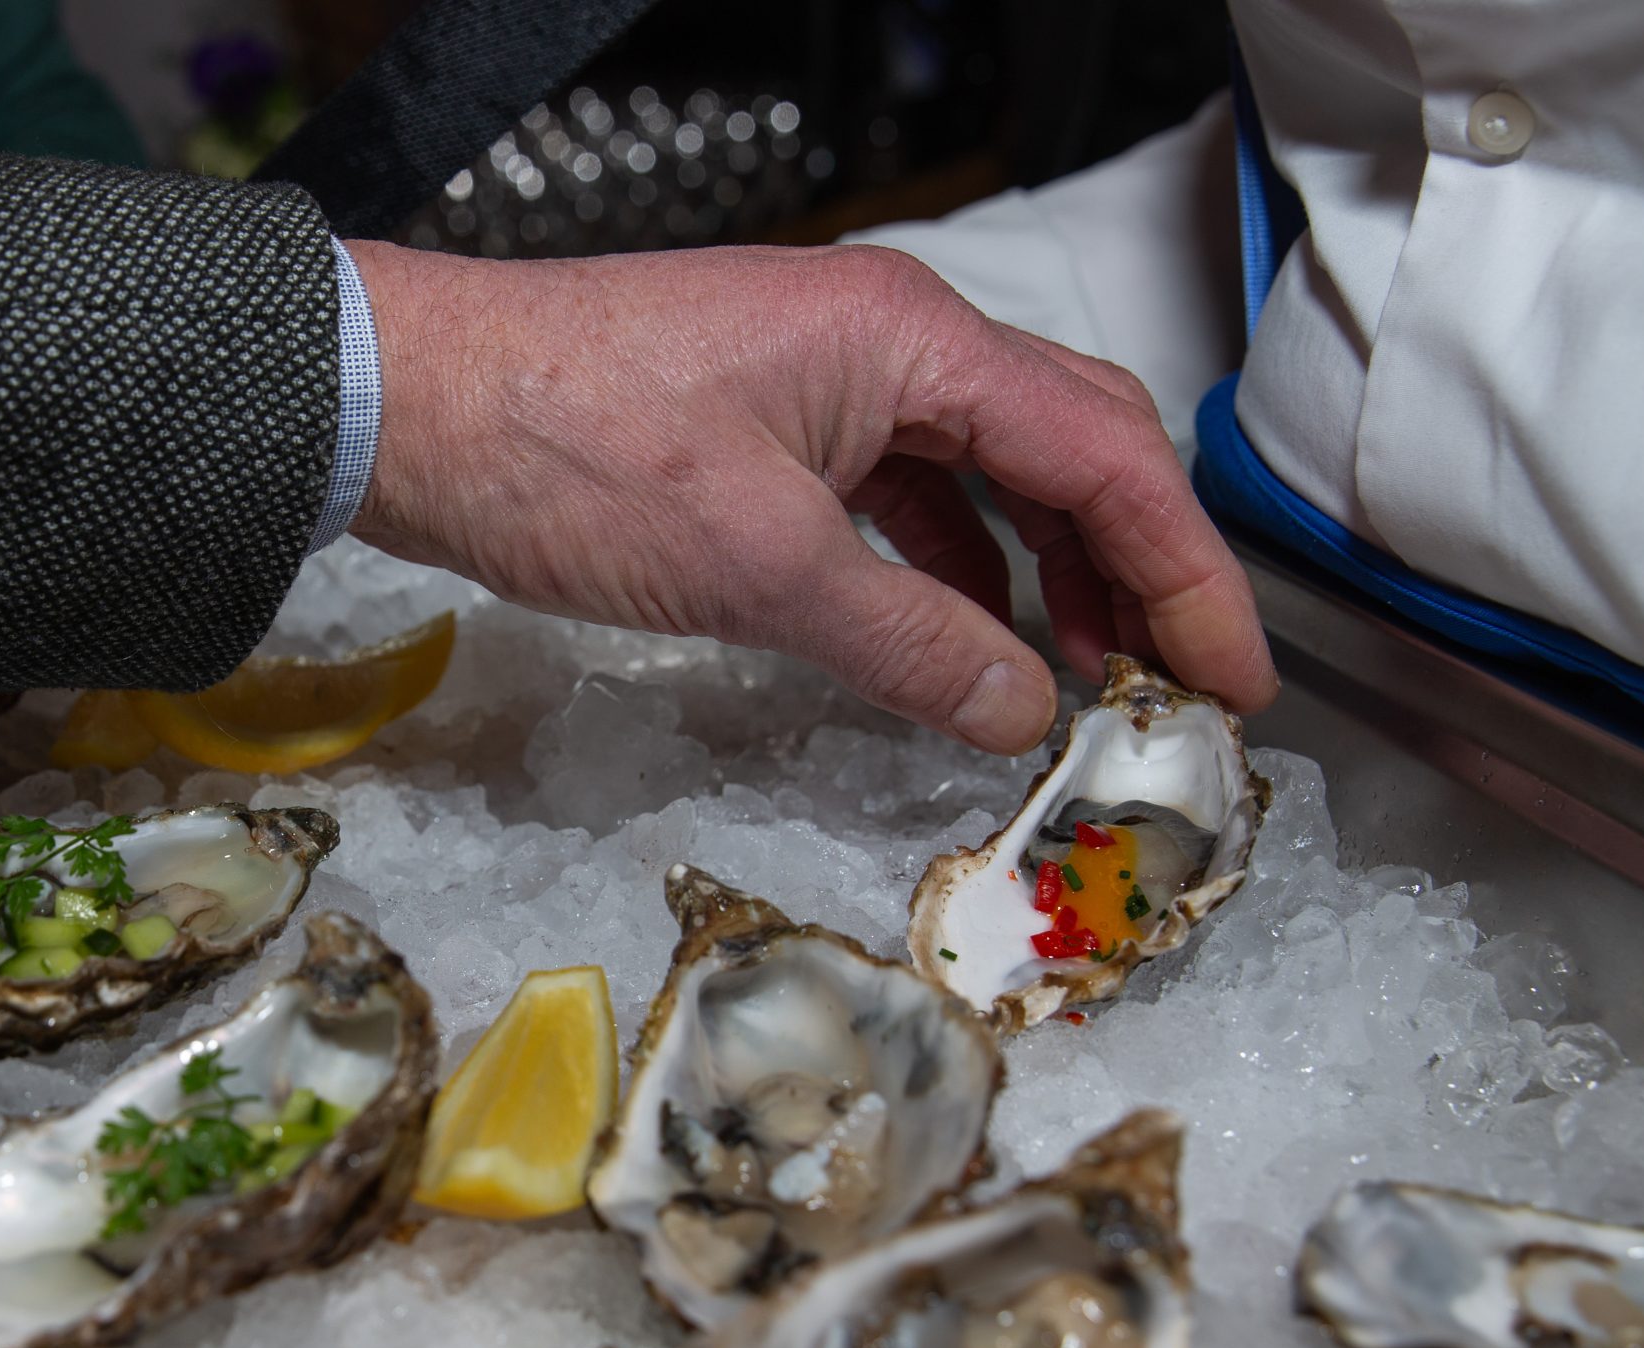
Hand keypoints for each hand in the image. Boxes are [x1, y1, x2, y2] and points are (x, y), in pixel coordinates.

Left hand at [344, 240, 1274, 751]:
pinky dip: (956, 572)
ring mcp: (832, 379)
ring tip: (1086, 683)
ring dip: (1050, 576)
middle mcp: (891, 342)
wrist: (410, 403)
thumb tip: (1022, 709)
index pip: (1105, 457)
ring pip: (990, 477)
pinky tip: (969, 644)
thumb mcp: (759, 568)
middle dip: (1139, 570)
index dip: (1188, 574)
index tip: (1233, 677)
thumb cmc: (566, 451)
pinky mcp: (778, 425)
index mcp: (913, 342)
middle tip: (1180, 686)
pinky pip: (908, 497)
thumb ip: (909, 644)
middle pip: (1070, 451)